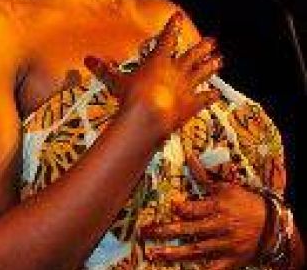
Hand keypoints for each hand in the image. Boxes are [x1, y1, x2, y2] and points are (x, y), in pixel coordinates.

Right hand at [84, 11, 222, 139]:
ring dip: (210, 66)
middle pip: (191, 56)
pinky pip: (204, 98)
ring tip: (219, 60)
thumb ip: (104, 70)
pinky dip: (211, 96)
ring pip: (202, 73)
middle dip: (201, 47)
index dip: (173, 27)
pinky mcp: (191, 104)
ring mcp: (186, 87)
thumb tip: (87, 59)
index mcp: (158, 62)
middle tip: (211, 40)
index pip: (167, 39)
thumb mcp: (115, 81)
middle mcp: (175, 71)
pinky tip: (217, 93)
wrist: (149, 116)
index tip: (179, 17)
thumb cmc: (132, 96)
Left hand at [139, 154, 267, 269]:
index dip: (183, 208)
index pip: (197, 209)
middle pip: (190, 230)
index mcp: (218, 208)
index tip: (170, 206)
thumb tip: (189, 158)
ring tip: (154, 254)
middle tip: (146, 233)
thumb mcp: (226, 187)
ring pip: (196, 251)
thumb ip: (205, 177)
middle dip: (167, 232)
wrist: (272, 226)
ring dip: (174, 253)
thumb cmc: (245, 203)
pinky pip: (214, 269)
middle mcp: (219, 227)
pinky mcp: (231, 261)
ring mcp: (225, 246)